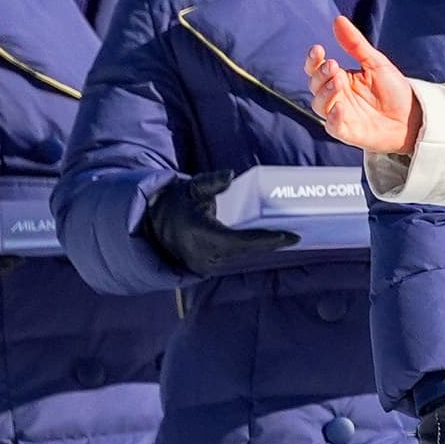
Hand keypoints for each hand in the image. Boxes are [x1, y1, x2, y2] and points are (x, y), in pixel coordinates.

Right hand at [140, 171, 300, 275]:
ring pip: (240, 255)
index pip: (241, 240)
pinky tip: (265, 243)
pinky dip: (248, 250)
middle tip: (294, 236)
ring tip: (285, 239)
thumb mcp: (190, 188)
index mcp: (202, 234)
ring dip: (261, 248)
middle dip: (270, 243)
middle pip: (246, 250)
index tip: (290, 236)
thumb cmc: (174, 204)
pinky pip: (232, 258)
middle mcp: (204, 254)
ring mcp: (203, 265)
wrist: (151, 228)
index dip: (267, 239)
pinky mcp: (204, 268)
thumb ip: (210, 182)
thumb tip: (230, 175)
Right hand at [306, 17, 420, 155]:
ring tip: (339, 81)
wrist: (413, 116)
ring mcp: (340, 115)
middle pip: (315, 86)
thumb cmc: (392, 90)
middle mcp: (336, 97)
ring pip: (320, 105)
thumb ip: (355, 45)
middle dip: (320, 75)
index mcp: (339, 78)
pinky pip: (333, 126)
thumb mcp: (376, 63)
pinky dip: (334, 117)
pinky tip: (341, 107)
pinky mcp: (348, 132)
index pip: (316, 69)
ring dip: (325, 93)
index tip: (318, 49)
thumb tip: (338, 19)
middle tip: (333, 65)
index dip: (313, 60)